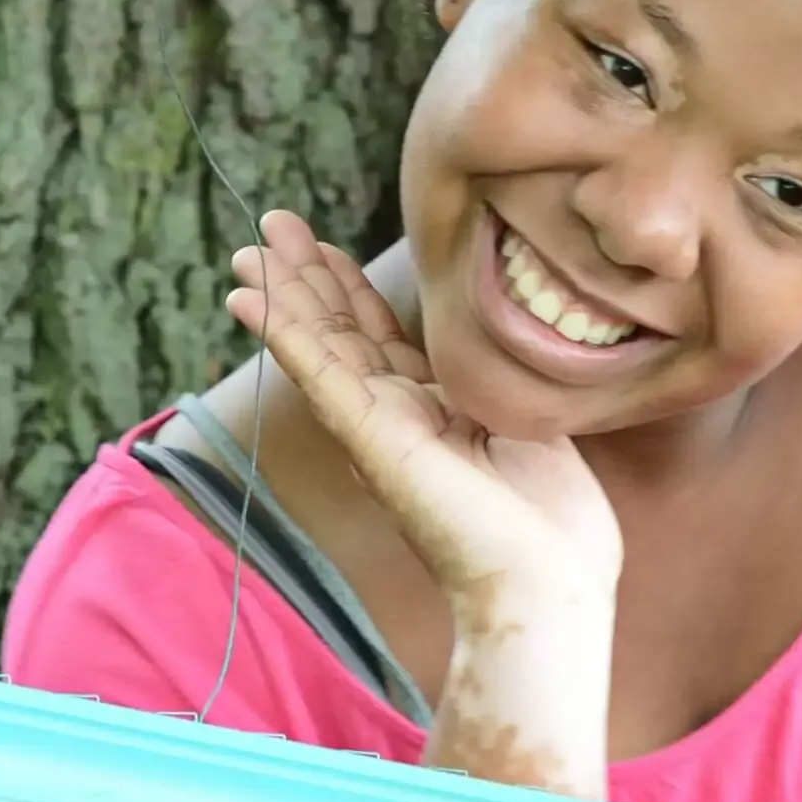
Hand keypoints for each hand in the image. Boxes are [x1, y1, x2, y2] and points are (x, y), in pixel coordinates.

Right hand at [225, 211, 623, 614]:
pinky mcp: (372, 437)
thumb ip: (491, 377)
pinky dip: (283, 331)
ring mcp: (380, 426)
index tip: (323, 244)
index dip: (349, 288)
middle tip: (271, 223)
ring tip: (250, 245)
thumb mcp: (523, 417)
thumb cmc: (551, 515)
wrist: (549, 578)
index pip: (380, 336)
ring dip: (284, 291)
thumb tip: (492, 332)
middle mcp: (398, 415)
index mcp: (433, 409)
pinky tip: (251, 298)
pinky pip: (320, 371)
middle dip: (306, 275)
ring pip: (323, 343)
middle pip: (342, 330)